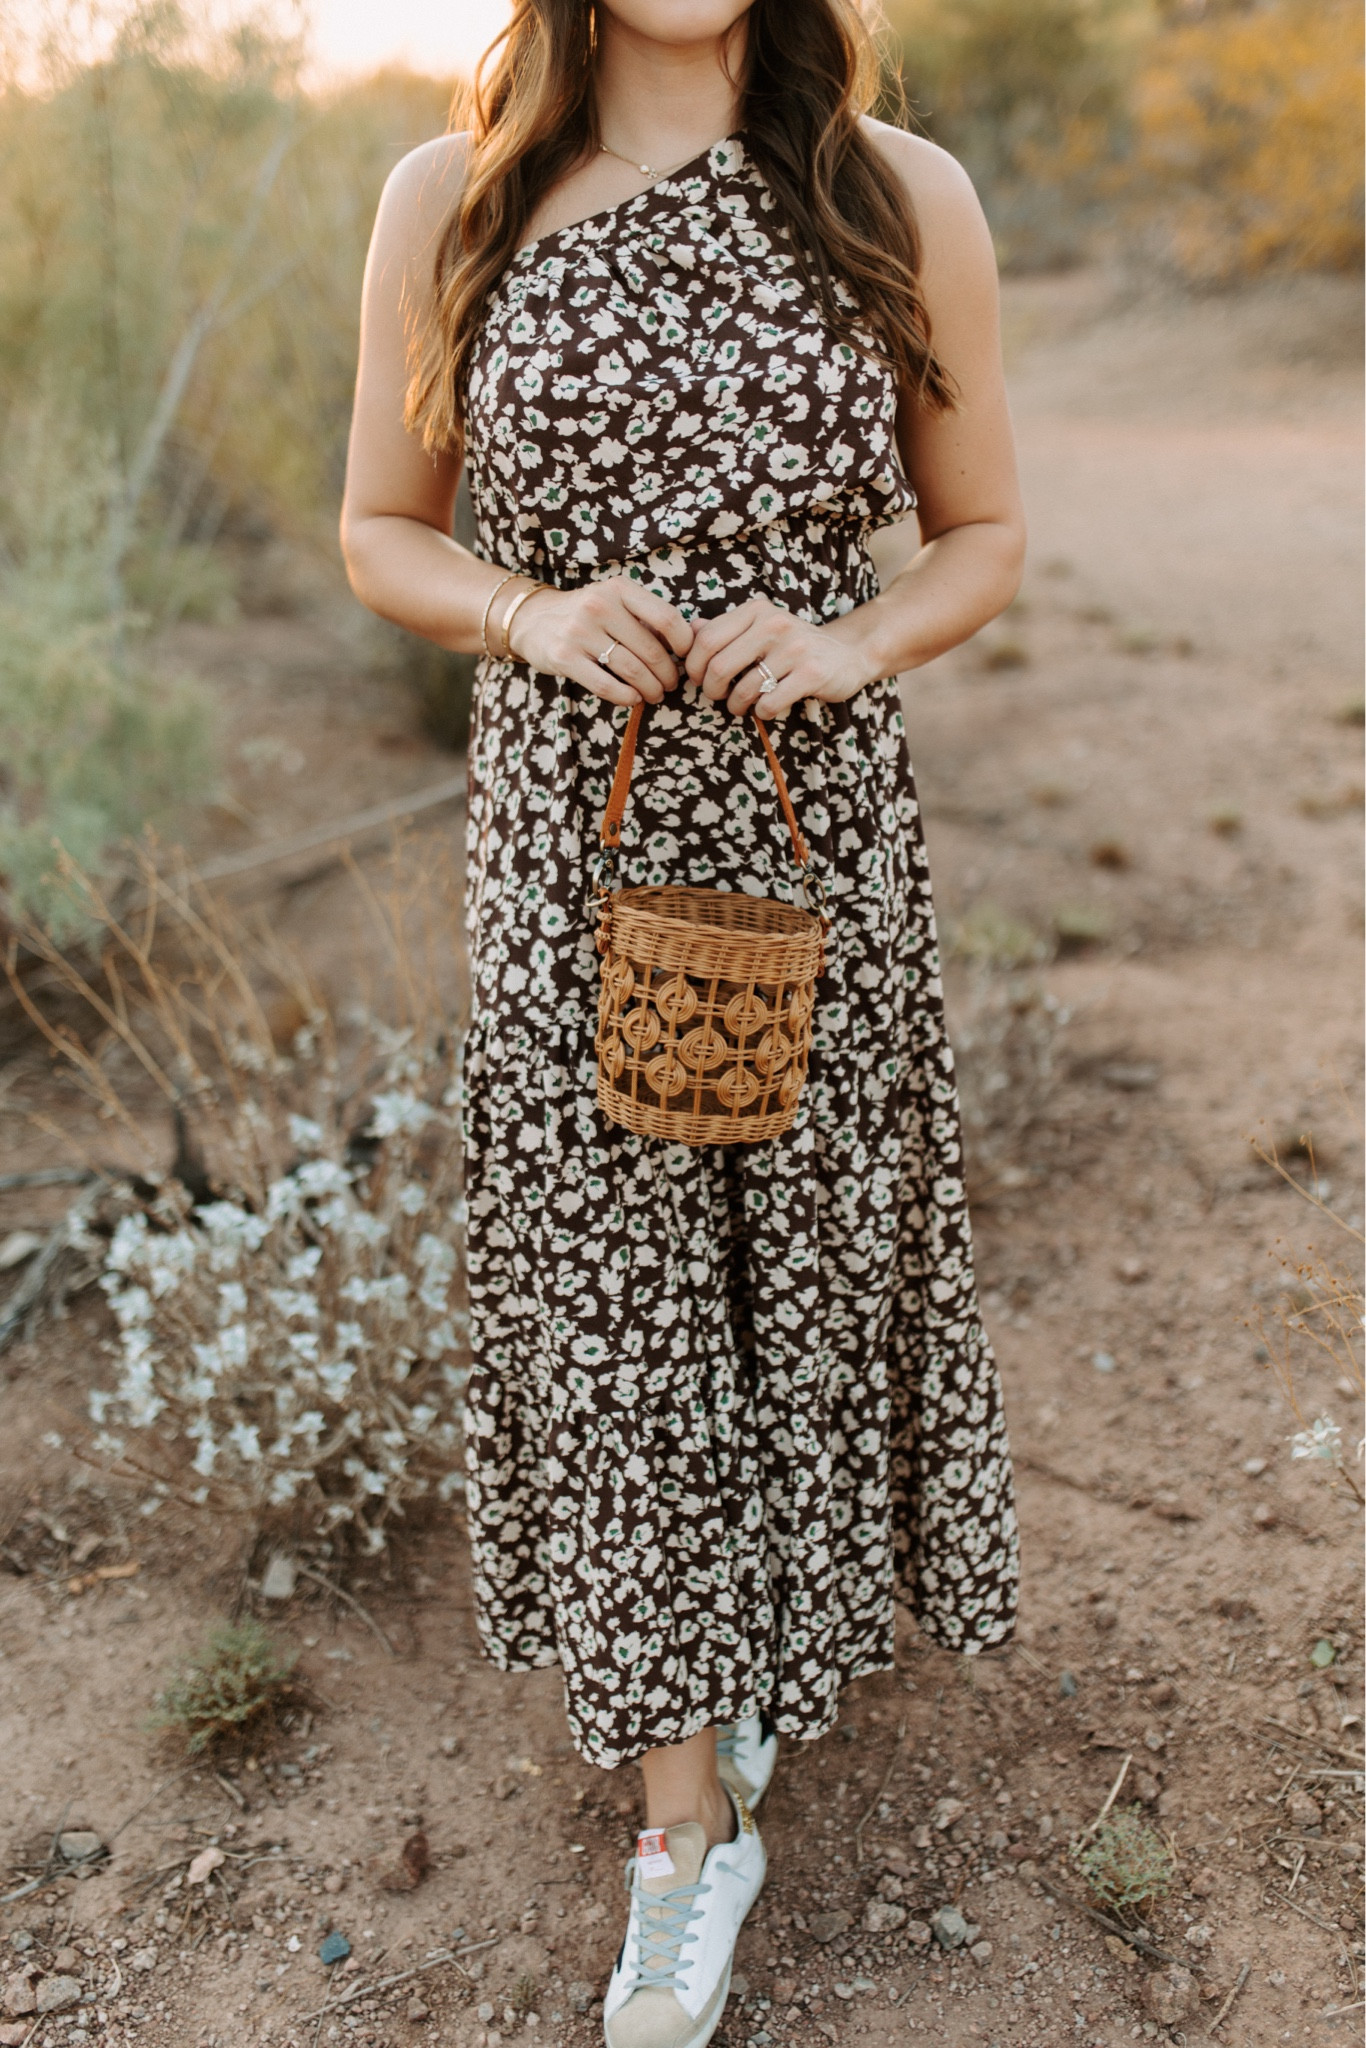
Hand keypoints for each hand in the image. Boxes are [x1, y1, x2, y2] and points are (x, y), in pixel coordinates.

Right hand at [505, 576, 691, 706]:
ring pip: (632, 670)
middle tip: (671, 685)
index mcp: (619, 589)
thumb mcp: (615, 601)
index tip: (685, 657)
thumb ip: (646, 616)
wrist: (533, 619)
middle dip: (668, 674)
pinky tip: (633, 699)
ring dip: (650, 689)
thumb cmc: (586, 614)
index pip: (666, 617)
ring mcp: (579, 631)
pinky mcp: (564, 657)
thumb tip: (690, 641)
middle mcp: (599, 605)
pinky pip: (606, 686)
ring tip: (654, 695)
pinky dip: (626, 698)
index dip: (684, 643)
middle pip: (651, 650)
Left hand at [685, 596, 872, 718]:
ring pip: (743, 690)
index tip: (700, 679)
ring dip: (736, 706)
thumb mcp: (760, 629)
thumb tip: (689, 631)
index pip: (705, 639)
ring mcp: (795, 648)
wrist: (848, 654)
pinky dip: (761, 713)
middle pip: (719, 667)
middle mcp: (774, 624)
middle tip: (719, 697)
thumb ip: (725, 629)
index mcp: (756, 611)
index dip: (694, 666)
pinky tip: (767, 708)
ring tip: (742, 706)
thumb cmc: (793, 646)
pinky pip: (769, 703)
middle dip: (712, 691)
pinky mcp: (811, 673)